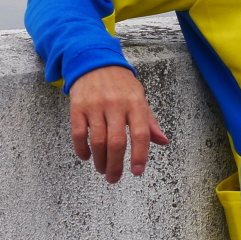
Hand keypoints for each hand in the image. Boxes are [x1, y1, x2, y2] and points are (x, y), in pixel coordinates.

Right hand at [68, 65, 168, 183]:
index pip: (140, 134)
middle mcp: (115, 105)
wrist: (94, 61)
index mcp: (135, 103)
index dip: (140, 155)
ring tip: (103, 169)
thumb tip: (163, 141)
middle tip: (114, 178)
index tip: (137, 172)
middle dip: (116, 165)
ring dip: (100, 160)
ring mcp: (95, 106)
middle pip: (116, 142)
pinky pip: (78, 133)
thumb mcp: (140, 98)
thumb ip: (149, 121)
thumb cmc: (121, 84)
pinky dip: (81, 149)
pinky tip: (87, 157)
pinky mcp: (77, 107)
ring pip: (97, 140)